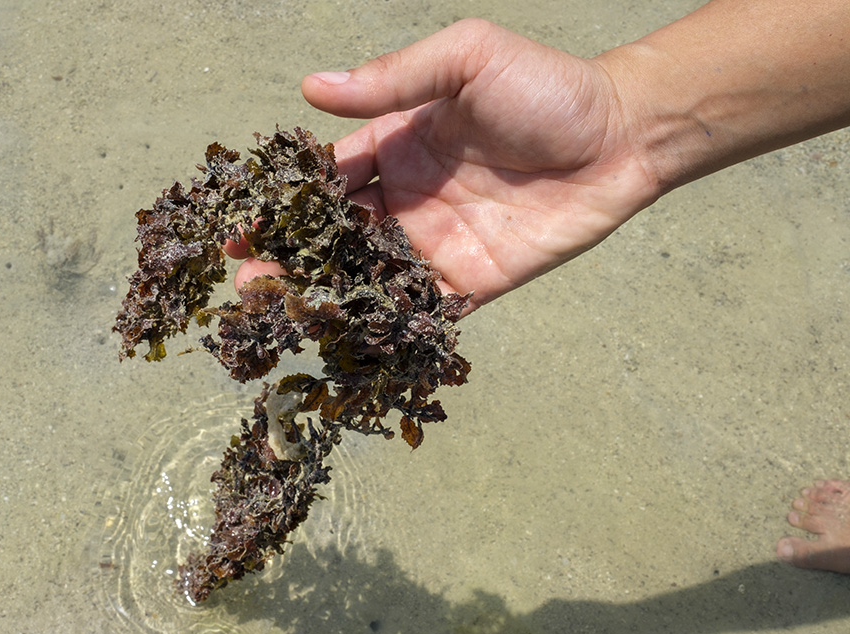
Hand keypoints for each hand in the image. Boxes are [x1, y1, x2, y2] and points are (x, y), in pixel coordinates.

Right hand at [231, 19, 660, 312]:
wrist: (623, 136)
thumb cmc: (546, 87)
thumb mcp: (465, 60)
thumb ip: (393, 78)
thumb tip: (312, 87)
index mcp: (397, 146)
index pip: (327, 179)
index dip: (285, 202)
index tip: (241, 224)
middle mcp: (408, 198)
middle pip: (336, 235)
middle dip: (291, 258)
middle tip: (247, 283)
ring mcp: (438, 244)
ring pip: (368, 276)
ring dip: (325, 296)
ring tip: (281, 314)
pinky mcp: (472, 282)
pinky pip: (421, 309)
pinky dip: (386, 325)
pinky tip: (347, 343)